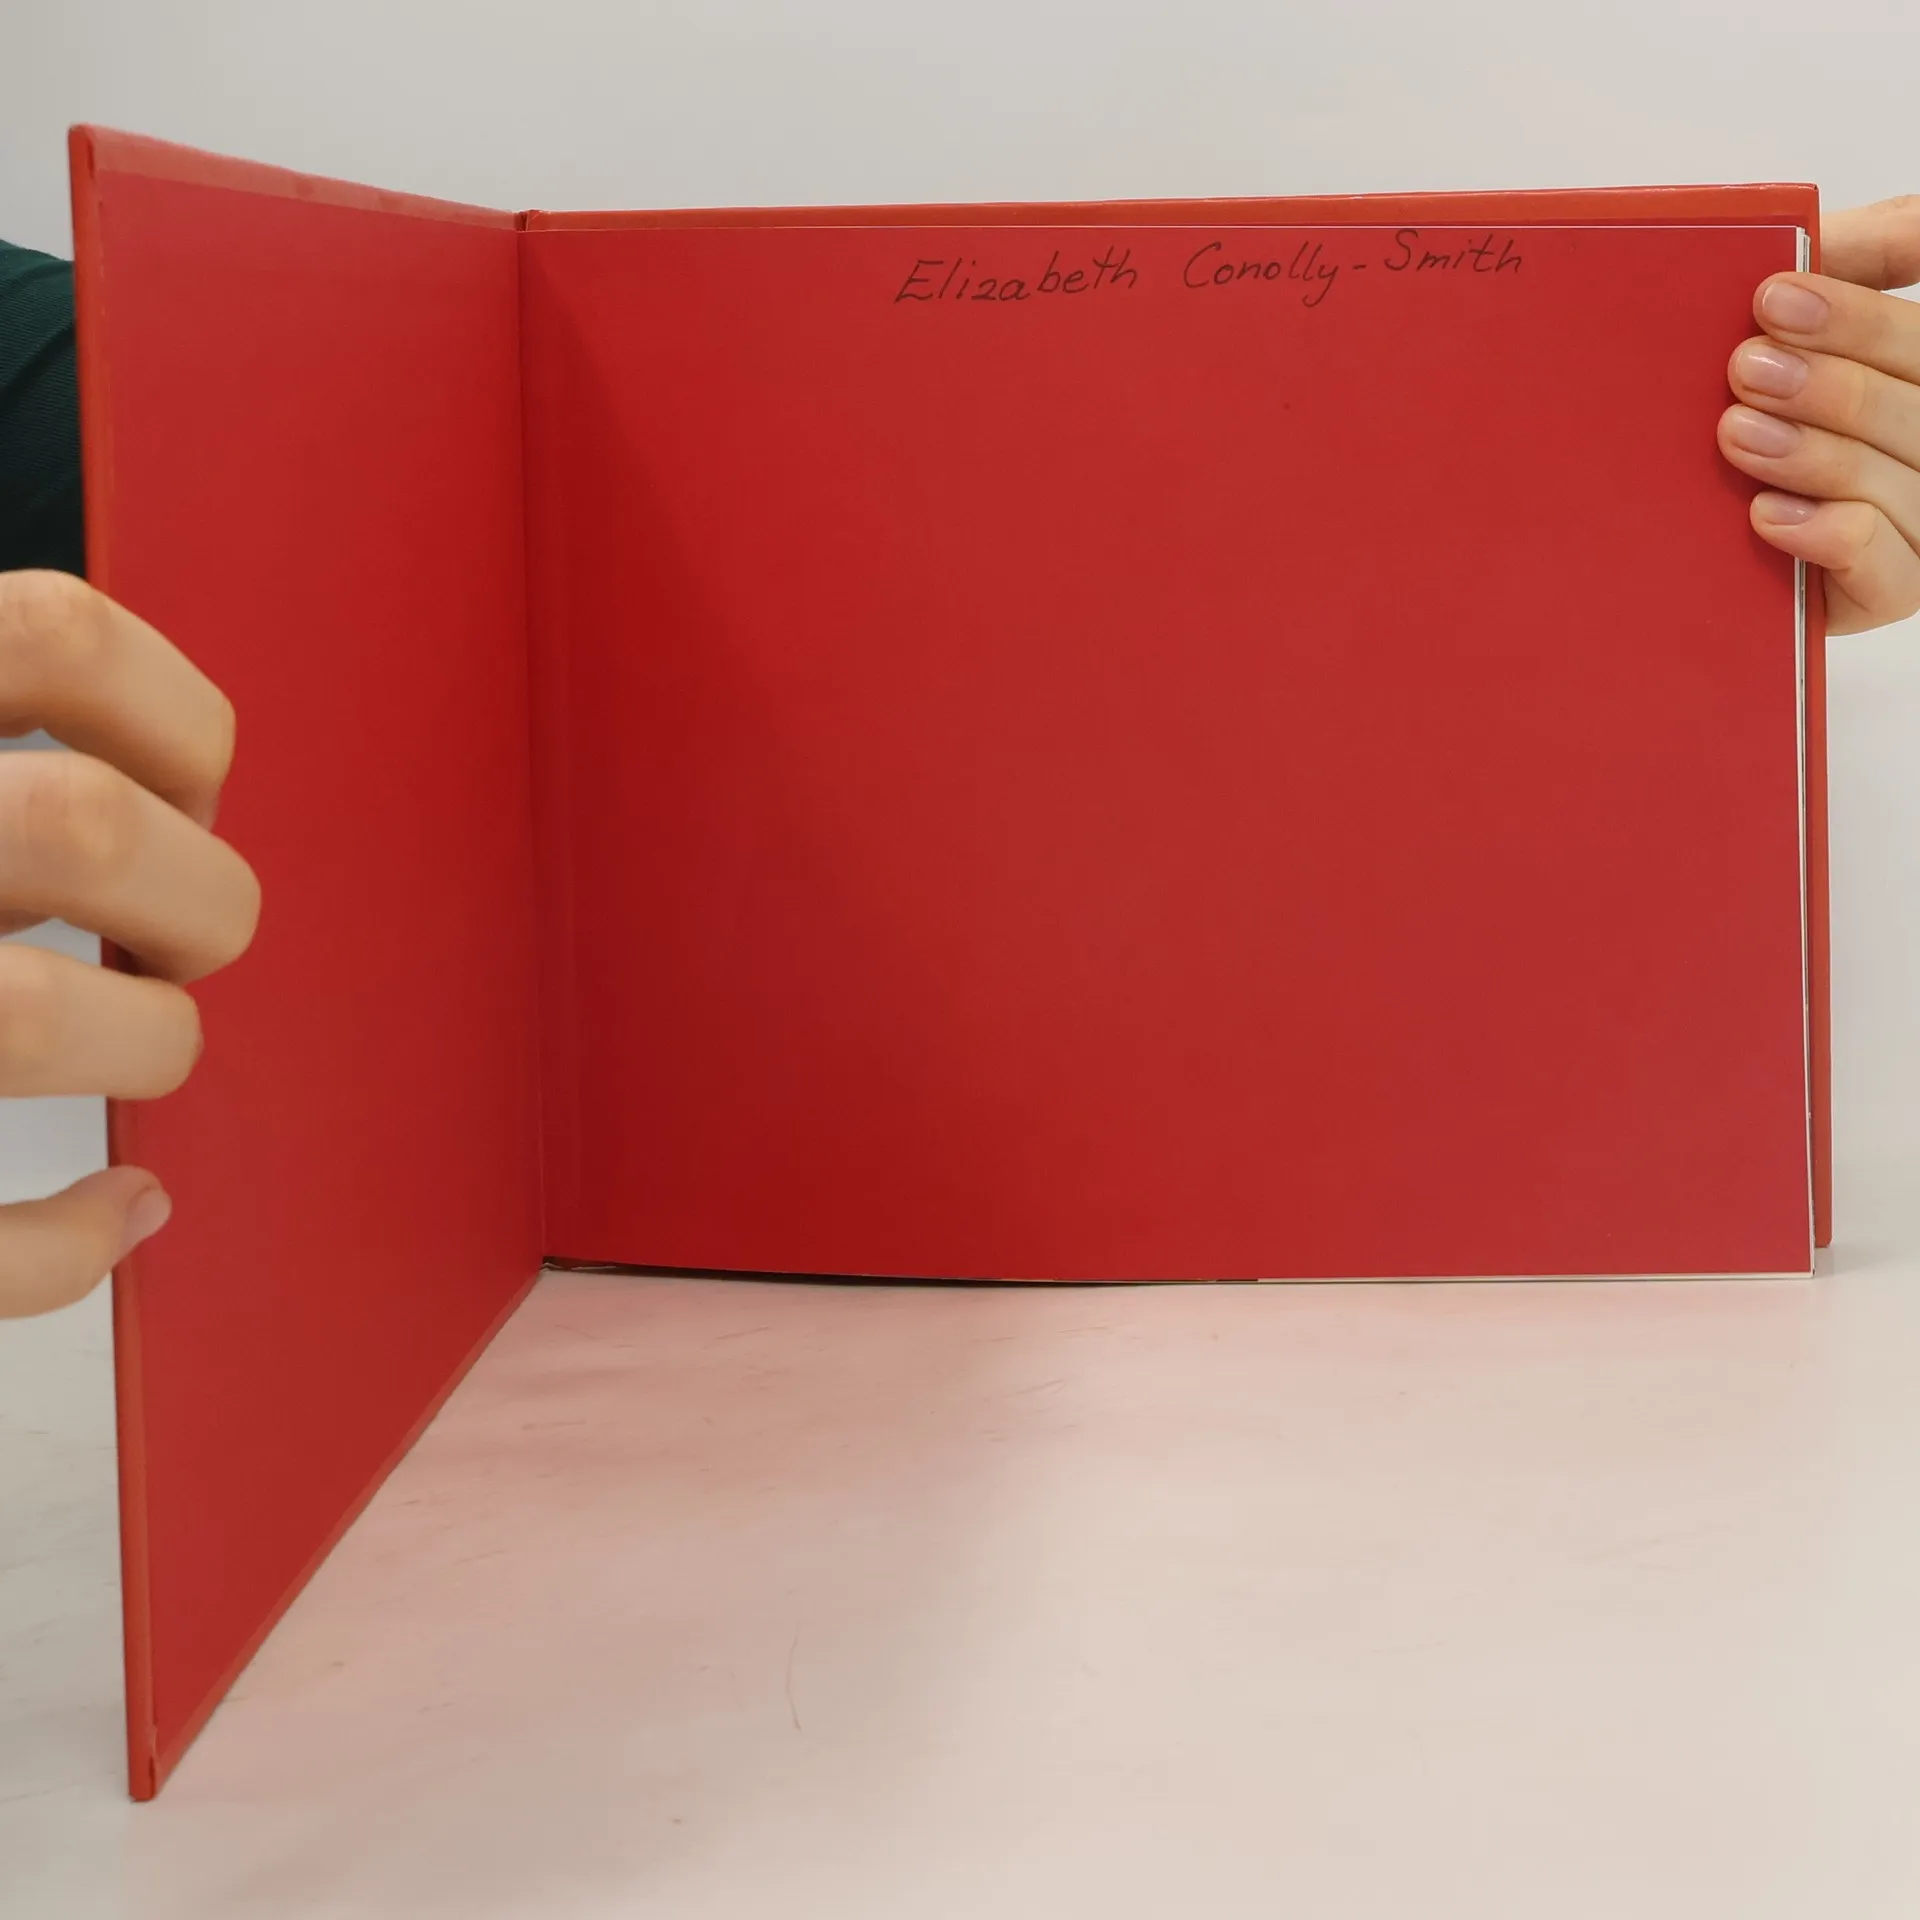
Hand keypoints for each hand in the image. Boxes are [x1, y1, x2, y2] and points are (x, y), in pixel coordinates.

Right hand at [0, 571, 257, 1316]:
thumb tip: (164, 798)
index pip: (53, 639)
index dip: (174, 724)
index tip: (184, 792)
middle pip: (84, 833)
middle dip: (200, 901)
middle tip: (175, 943)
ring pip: (26, 1018)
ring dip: (147, 1043)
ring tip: (135, 1044)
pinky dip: (61, 1243)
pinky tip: (112, 1211)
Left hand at [1721, 195, 1919, 634]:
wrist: (1681, 541)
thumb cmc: (1748, 416)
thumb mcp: (1790, 329)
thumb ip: (1849, 261)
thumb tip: (1875, 226)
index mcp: (1917, 372)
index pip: (1919, 336)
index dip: (1856, 316)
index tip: (1772, 296)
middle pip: (1916, 401)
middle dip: (1828, 381)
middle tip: (1743, 368)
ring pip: (1899, 479)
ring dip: (1812, 453)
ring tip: (1736, 435)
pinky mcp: (1894, 587)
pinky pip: (1885, 564)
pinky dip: (1826, 534)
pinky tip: (1766, 515)